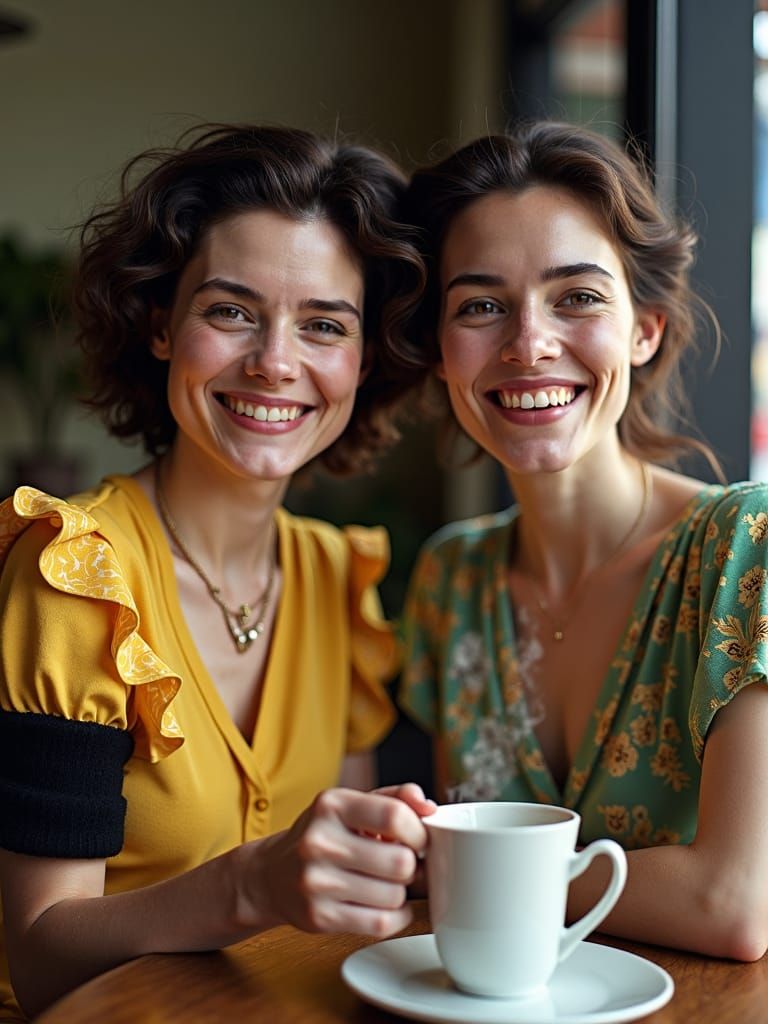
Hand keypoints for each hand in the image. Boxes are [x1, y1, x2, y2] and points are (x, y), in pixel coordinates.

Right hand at [248, 784, 435, 936]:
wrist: (272, 875)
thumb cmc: (323, 835)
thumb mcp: (352, 805)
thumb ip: (394, 798)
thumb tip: (428, 806)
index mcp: (332, 805)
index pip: (395, 816)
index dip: (418, 832)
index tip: (418, 840)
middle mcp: (320, 841)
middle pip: (400, 861)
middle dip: (411, 866)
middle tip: (403, 864)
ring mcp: (316, 882)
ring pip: (394, 896)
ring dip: (401, 892)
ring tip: (386, 883)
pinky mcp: (319, 917)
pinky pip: (381, 924)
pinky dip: (394, 917)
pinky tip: (384, 905)